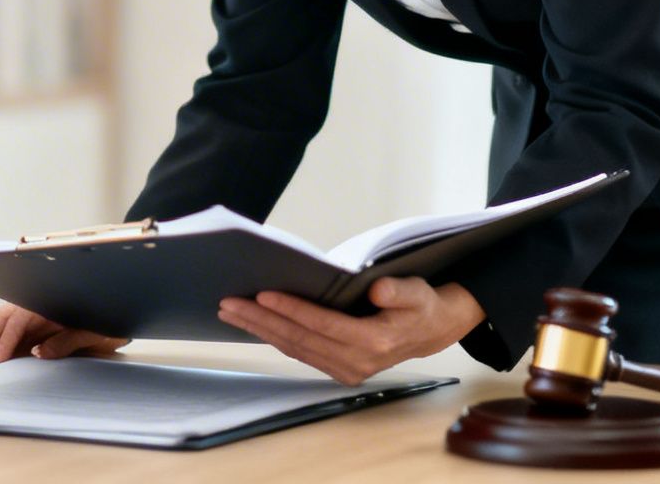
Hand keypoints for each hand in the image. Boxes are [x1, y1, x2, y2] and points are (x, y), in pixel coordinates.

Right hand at [0, 304, 127, 369]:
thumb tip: (39, 353)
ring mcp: (26, 317)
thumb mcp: (94, 332)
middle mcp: (32, 307)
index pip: (18, 318)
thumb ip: (68, 341)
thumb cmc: (106, 323)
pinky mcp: (24, 329)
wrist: (116, 317)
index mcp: (47, 304)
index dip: (6, 339)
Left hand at [217, 277, 483, 384]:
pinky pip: (300, 353)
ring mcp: (345, 370)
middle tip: (229, 303)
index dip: (291, 309)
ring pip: (294, 349)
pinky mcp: (338, 369)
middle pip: (299, 339)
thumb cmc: (420, 305)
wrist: (431, 331)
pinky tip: (255, 324)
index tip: (262, 293)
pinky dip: (274, 337)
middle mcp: (356, 362)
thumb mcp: (418, 292)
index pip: (322, 324)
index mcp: (373, 342)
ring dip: (261, 330)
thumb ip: (399, 291)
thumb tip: (377, 290)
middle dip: (261, 320)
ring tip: (231, 312)